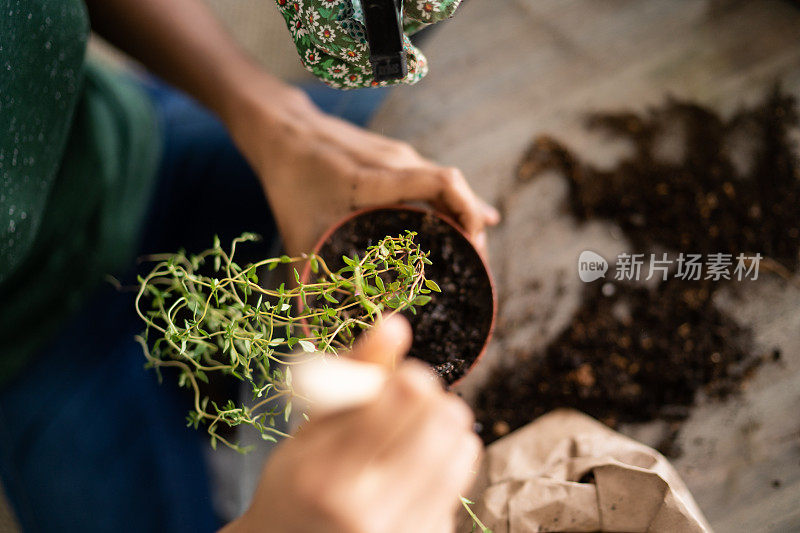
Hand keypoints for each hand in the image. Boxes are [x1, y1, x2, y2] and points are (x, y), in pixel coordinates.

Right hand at [222, 316, 481, 532]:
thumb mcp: (308, 430)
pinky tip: (412, 476)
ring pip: (465, 450)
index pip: (407, 396)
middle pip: (447, 420)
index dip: (409, 377)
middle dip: (433, 401)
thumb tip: (396, 323)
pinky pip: (462, 481)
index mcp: (327, 474)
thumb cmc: (295, 488)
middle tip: (407, 410)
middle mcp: (370, 511)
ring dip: (445, 431)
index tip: (394, 384)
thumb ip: (354, 375)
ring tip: (411, 439)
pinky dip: (444, 465)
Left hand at [225, 76, 499, 256]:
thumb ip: (308, 275)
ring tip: (475, 252)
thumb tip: (310, 325)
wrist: (282, 129)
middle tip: (478, 267)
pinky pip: (436, 179)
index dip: (467, 212)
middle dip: (472, 227)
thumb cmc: (289, 182)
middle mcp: (397, 160)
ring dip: (464, 214)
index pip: (442, 184)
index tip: (474, 249)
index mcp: (377, 178)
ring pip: (448, 183)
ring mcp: (400, 154)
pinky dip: (452, 203)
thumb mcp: (298, 231)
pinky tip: (471, 222)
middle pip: (454, 188)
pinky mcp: (397, 155)